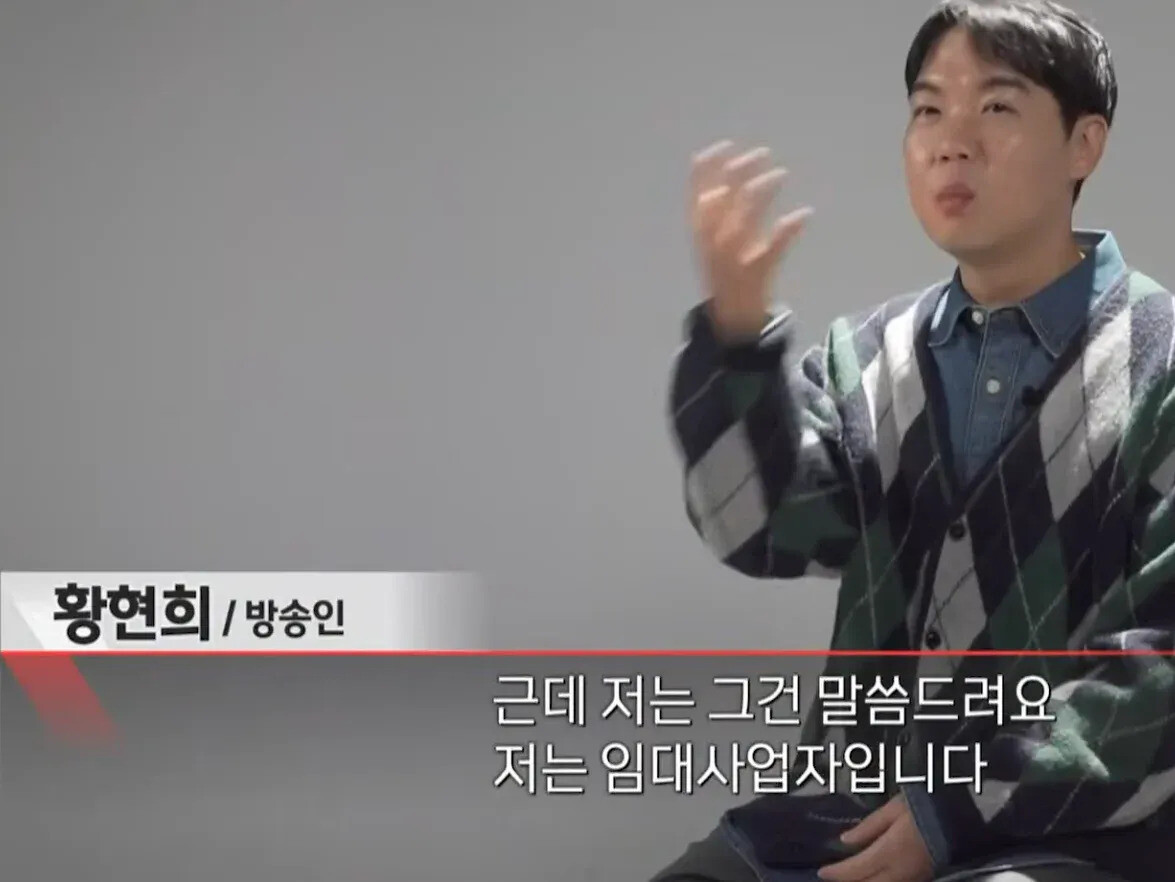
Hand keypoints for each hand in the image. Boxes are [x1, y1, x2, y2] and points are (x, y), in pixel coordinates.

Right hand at [689, 139, 811, 341]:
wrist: (731, 320)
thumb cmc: (725, 273)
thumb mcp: (710, 241)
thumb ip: (712, 208)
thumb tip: (711, 167)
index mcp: (700, 237)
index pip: (697, 198)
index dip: (706, 171)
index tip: (723, 146)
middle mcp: (712, 246)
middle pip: (720, 205)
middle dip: (738, 175)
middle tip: (761, 153)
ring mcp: (733, 260)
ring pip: (742, 223)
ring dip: (759, 195)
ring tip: (780, 173)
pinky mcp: (757, 274)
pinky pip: (772, 250)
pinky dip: (787, 231)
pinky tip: (803, 213)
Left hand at [816, 795, 934, 881]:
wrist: (961, 818)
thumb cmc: (925, 807)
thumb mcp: (892, 810)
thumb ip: (868, 827)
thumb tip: (845, 841)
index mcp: (888, 852)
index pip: (855, 869)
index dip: (837, 873)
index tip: (822, 872)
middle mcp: (899, 871)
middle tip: (833, 877)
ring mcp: (912, 877)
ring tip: (851, 877)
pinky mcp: (923, 877)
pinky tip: (873, 877)